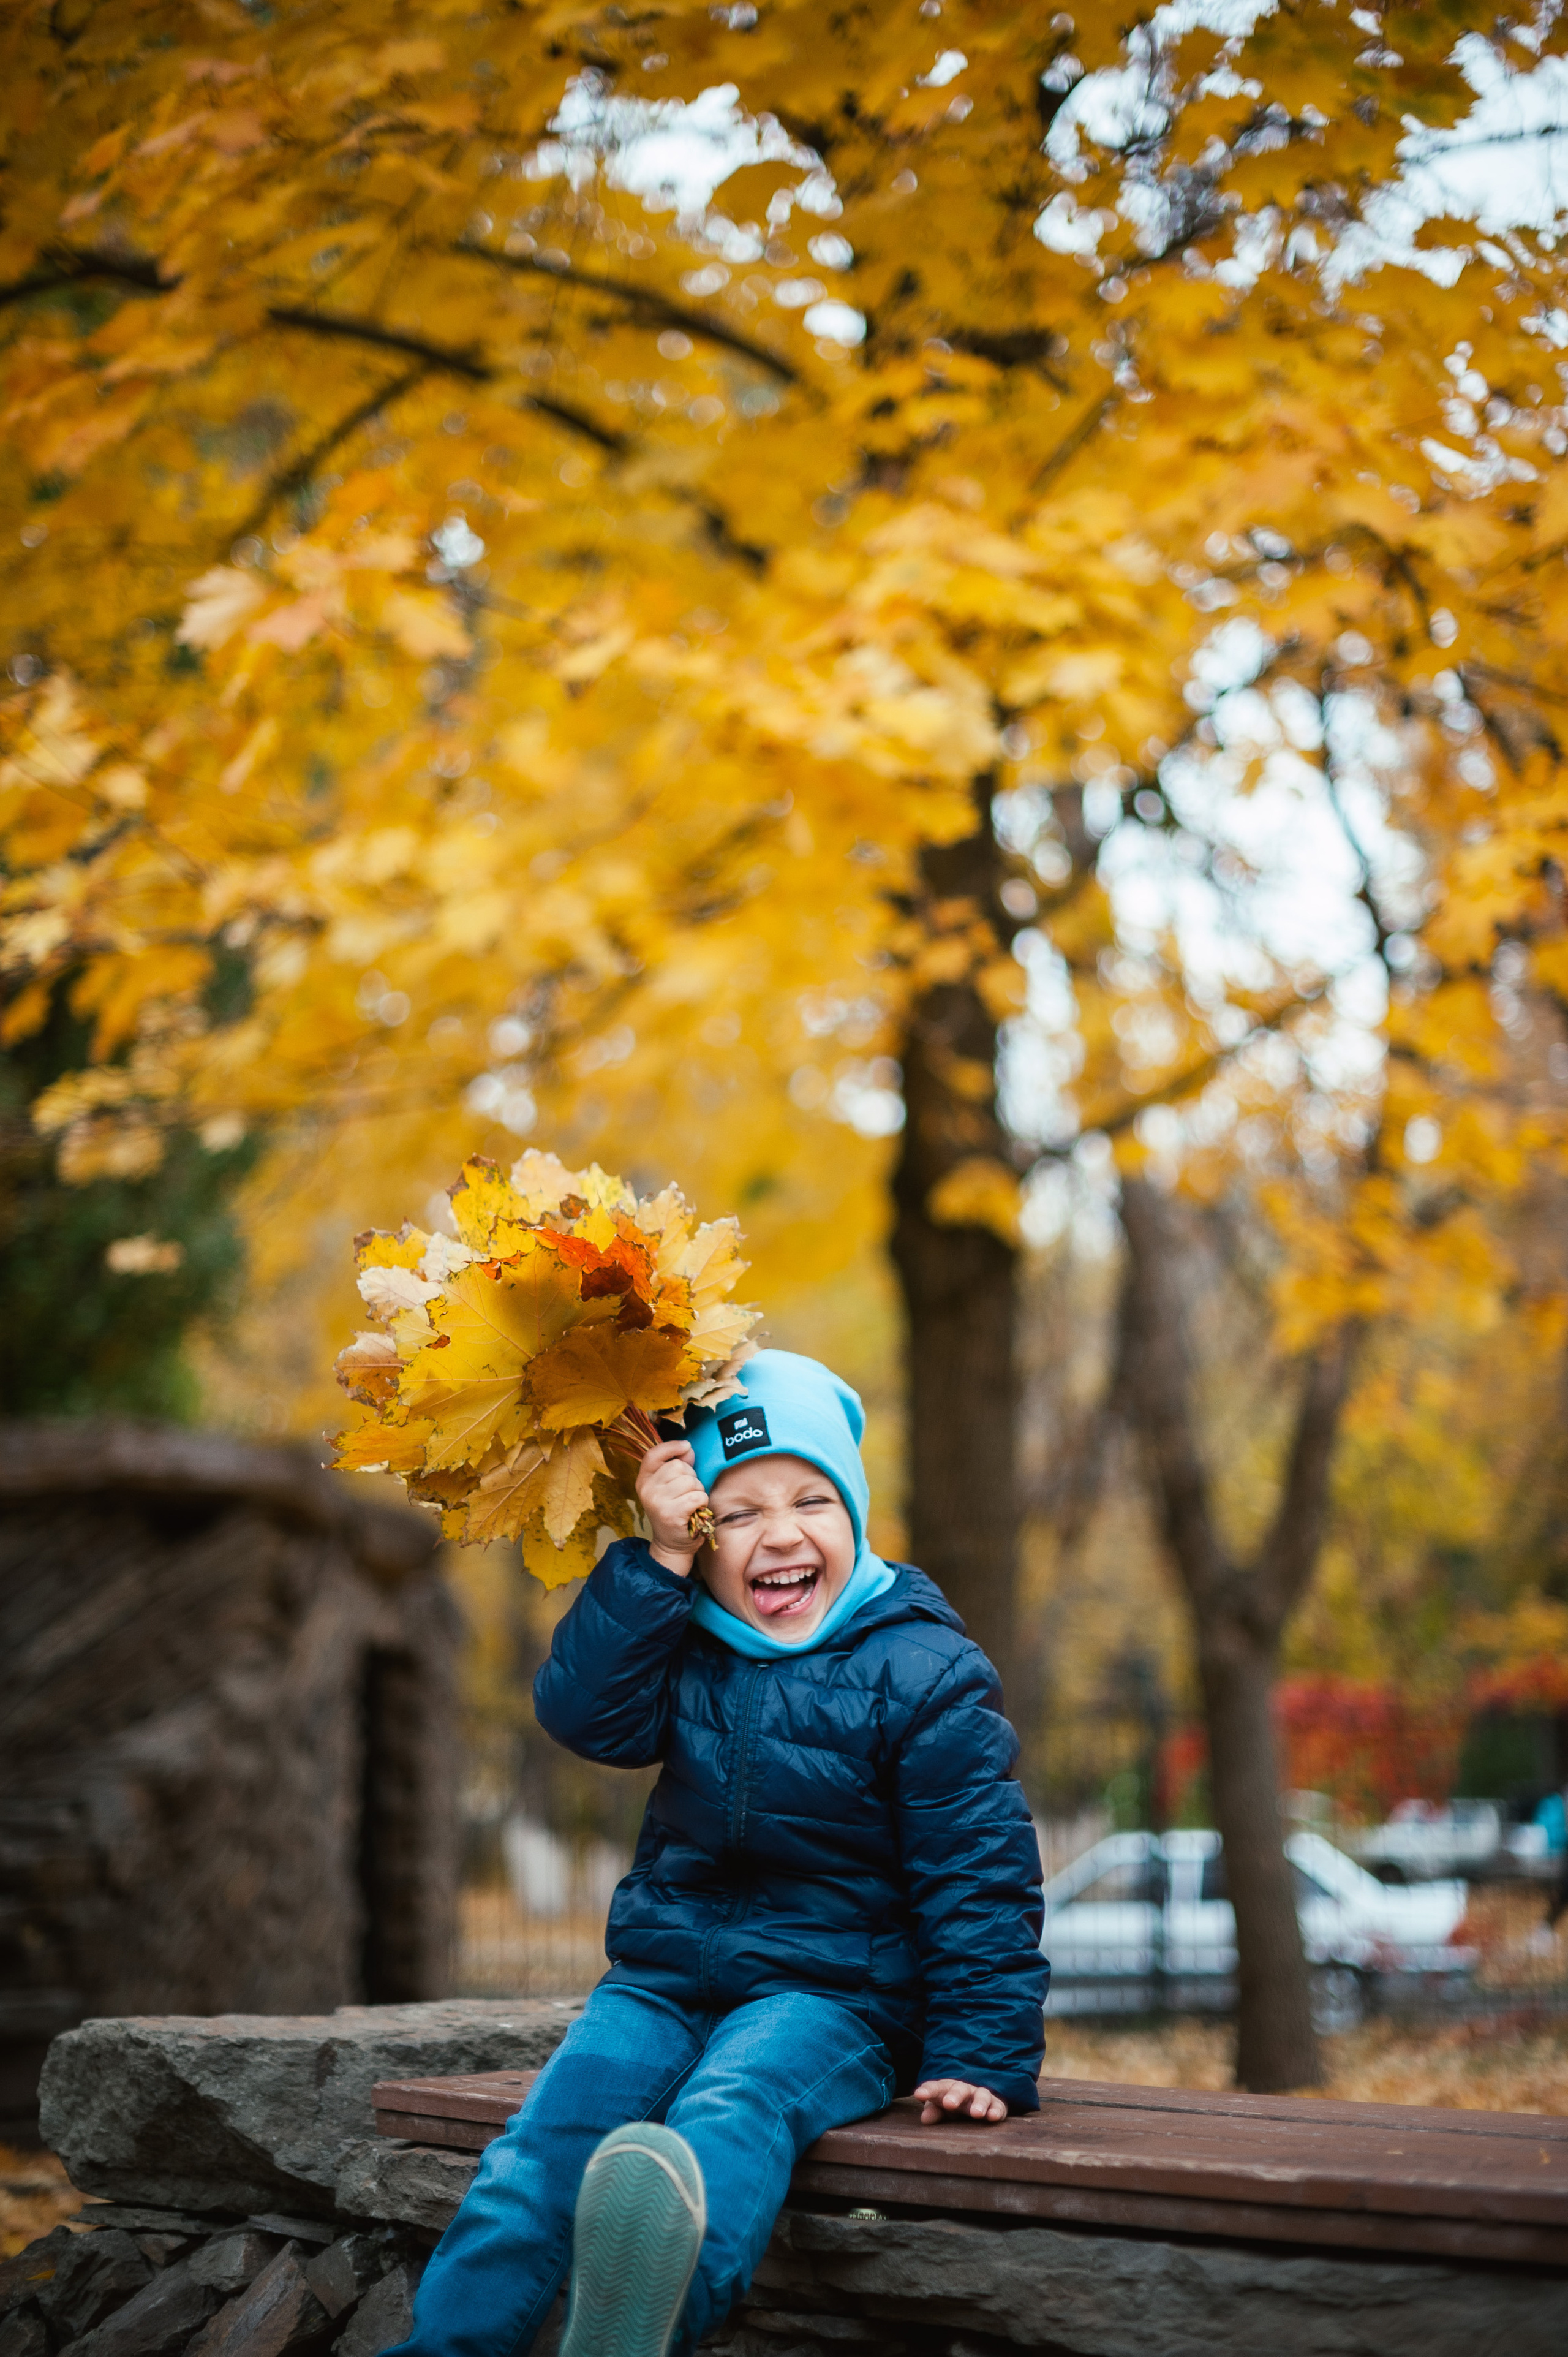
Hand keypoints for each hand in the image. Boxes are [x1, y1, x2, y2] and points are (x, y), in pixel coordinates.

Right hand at [636, 1439, 709, 1575]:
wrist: (672, 1545)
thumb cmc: (675, 1512)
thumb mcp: (671, 1487)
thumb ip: (678, 1467)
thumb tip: (687, 1449)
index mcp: (644, 1480)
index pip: (652, 1455)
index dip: (671, 1447)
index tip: (686, 1446)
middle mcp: (646, 1489)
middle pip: (679, 1466)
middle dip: (691, 1477)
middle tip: (687, 1494)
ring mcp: (657, 1501)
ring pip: (691, 1481)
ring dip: (698, 1491)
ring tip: (691, 1504)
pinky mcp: (671, 1513)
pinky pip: (697, 1496)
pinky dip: (702, 1503)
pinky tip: (695, 1512)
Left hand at [913, 2079, 1007, 2124]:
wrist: (977, 2101)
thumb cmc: (952, 2106)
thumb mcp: (940, 2108)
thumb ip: (933, 2111)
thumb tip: (925, 2119)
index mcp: (947, 2089)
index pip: (937, 2087)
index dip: (928, 2090)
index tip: (919, 2095)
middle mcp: (965, 2090)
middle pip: (959, 2089)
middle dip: (954, 2095)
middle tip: (949, 2104)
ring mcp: (981, 2096)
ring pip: (982, 2095)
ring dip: (979, 2103)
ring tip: (976, 2113)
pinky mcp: (996, 2105)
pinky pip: (998, 2106)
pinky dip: (996, 2110)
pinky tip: (993, 2117)